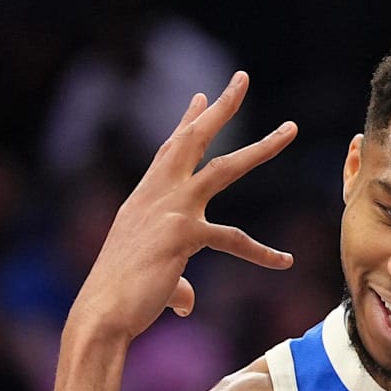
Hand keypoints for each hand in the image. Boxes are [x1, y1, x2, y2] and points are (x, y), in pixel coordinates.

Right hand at [67, 71, 297, 341]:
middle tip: (240, 79)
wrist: (102, 312)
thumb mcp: (152, 280)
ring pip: (225, 168)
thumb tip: (187, 303)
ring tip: (289, 129)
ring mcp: (172, 210)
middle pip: (194, 139)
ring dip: (260, 147)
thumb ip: (176, 286)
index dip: (188, 122)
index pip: (170, 150)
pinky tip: (284, 261)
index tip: (202, 96)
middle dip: (220, 107)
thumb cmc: (120, 298)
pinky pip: (234, 240)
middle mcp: (157, 194)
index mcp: (145, 197)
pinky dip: (261, 253)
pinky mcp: (184, 234)